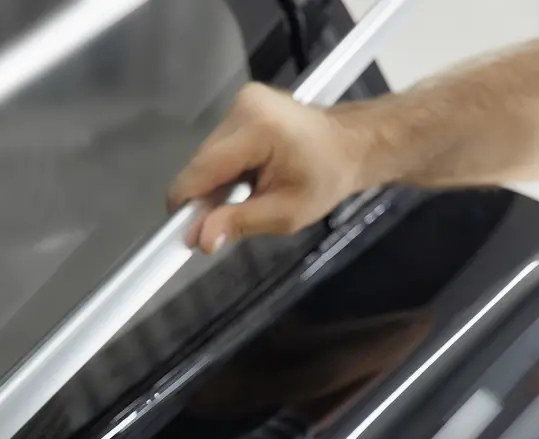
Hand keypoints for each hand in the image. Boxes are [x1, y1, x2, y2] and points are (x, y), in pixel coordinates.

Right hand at [168, 83, 367, 253]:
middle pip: (201, 163)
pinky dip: (224, 167)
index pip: (201, 170)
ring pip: (205, 156)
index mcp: (259, 130)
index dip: (187, 204)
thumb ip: (239, 223)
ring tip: (246, 191)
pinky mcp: (242, 102)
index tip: (186, 232)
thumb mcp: (285, 213)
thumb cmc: (326, 178)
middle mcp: (244, 106)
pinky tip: (247, 175)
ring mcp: (242, 100)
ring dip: (215, 181)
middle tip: (227, 218)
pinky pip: (216, 145)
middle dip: (207, 195)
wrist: (351, 144)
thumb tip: (200, 239)